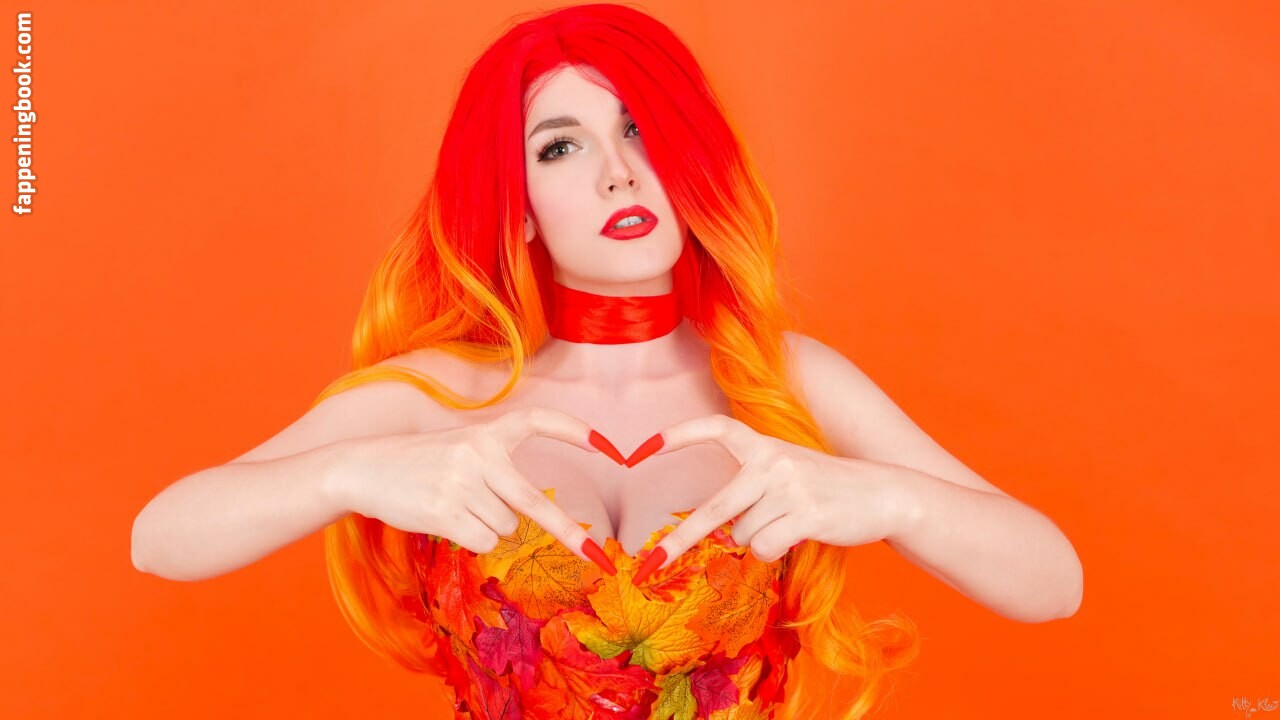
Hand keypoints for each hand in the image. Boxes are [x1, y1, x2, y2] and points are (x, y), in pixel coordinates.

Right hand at [332, 406, 626, 574]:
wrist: (364, 468)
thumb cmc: (419, 463)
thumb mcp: (460, 447)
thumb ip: (496, 468)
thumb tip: (531, 516)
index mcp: (486, 433)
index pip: (537, 421)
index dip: (573, 431)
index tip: (608, 447)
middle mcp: (478, 455)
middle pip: (534, 503)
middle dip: (568, 532)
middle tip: (596, 554)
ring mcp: (462, 484)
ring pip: (505, 528)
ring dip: (489, 527)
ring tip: (457, 506)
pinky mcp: (445, 512)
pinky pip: (483, 542)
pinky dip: (472, 539)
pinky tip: (447, 520)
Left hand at [626, 413, 904, 584]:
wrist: (884, 493)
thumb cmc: (827, 487)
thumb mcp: (787, 469)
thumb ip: (750, 485)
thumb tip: (715, 528)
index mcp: (764, 444)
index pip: (716, 427)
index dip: (678, 435)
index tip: (640, 452)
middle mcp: (772, 460)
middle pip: (713, 510)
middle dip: (679, 542)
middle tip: (648, 565)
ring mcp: (789, 486)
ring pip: (745, 535)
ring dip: (760, 540)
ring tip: (789, 523)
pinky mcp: (806, 513)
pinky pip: (766, 548)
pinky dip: (775, 551)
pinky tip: (798, 535)